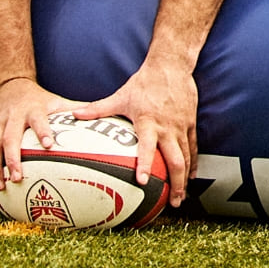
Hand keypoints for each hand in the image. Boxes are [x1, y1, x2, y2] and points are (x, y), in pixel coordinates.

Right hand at [0, 78, 76, 192]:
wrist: (9, 84)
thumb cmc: (38, 98)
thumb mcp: (56, 101)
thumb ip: (76, 111)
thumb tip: (102, 119)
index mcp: (33, 109)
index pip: (39, 120)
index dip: (43, 131)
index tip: (49, 145)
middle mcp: (13, 116)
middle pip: (10, 137)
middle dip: (12, 158)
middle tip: (17, 177)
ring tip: (1, 186)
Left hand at [73, 60, 198, 206]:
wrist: (171, 66)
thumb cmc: (144, 82)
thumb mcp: (120, 96)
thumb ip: (98, 108)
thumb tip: (75, 114)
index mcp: (148, 122)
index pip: (147, 147)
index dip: (144, 164)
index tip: (142, 181)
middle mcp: (166, 128)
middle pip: (175, 160)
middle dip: (175, 183)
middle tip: (172, 202)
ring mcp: (181, 127)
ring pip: (186, 157)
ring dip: (184, 179)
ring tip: (181, 198)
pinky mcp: (190, 124)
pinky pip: (193, 148)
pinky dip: (192, 164)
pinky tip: (190, 178)